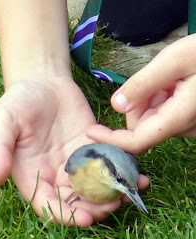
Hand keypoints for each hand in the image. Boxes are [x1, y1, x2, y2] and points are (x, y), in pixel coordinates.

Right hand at [0, 78, 148, 225]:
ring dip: (114, 195)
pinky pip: (109, 168)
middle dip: (96, 209)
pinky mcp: (94, 152)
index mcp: (32, 176)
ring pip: (96, 190)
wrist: (44, 82)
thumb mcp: (3, 121)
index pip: (48, 206)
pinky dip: (123, 174)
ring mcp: (77, 166)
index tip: (85, 218)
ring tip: (131, 191)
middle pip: (76, 204)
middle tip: (114, 203)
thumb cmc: (19, 101)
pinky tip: (138, 175)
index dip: (66, 216)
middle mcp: (55, 176)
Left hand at [87, 34, 195, 153]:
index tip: (90, 132)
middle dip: (138, 104)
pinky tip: (174, 84)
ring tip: (169, 79)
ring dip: (150, 99)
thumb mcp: (175, 60)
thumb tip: (116, 106)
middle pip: (141, 126)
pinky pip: (163, 114)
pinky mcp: (188, 121)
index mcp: (178, 117)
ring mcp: (187, 127)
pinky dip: (160, 99)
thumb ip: (144, 84)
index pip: (137, 141)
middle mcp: (183, 129)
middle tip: (156, 79)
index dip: (111, 140)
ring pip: (151, 119)